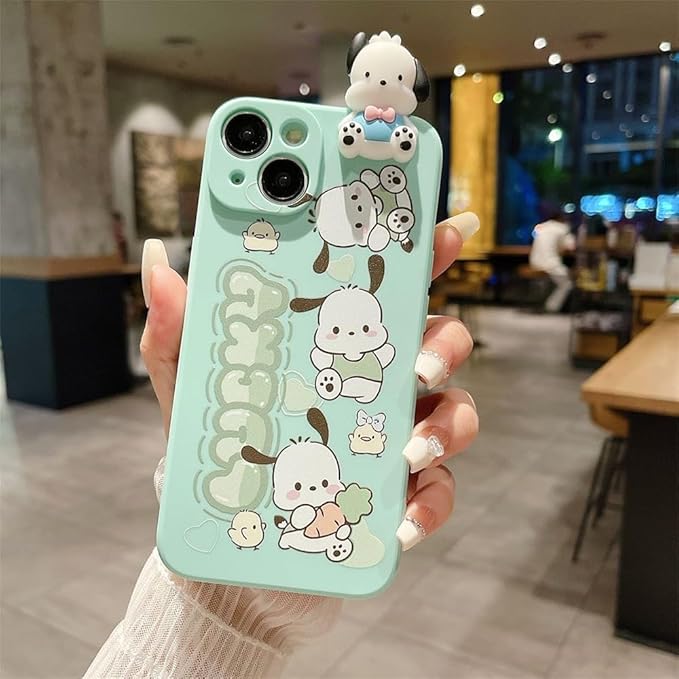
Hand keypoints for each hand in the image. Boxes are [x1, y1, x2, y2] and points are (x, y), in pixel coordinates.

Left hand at [140, 212, 478, 552]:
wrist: (225, 538)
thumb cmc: (218, 447)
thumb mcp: (189, 386)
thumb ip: (177, 329)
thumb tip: (158, 260)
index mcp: (339, 346)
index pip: (389, 291)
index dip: (424, 257)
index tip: (446, 232)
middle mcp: (378, 385)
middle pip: (440, 344)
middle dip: (444, 345)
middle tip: (415, 365)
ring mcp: (395, 438)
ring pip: (455, 413)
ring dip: (446, 426)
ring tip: (407, 450)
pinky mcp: (399, 494)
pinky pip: (438, 491)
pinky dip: (431, 503)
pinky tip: (402, 521)